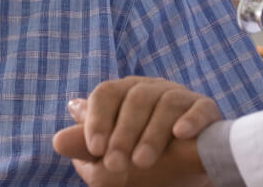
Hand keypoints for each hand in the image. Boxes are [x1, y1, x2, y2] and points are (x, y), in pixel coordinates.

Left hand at [55, 77, 220, 169]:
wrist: (188, 172)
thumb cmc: (143, 163)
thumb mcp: (111, 158)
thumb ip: (87, 147)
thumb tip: (57, 140)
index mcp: (124, 95)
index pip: (106, 93)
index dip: (98, 119)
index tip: (95, 148)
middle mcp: (151, 90)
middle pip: (134, 98)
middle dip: (124, 132)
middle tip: (116, 163)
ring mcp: (180, 97)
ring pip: (165, 103)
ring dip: (152, 134)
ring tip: (142, 161)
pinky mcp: (206, 109)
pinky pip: (200, 108)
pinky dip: (190, 120)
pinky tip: (180, 135)